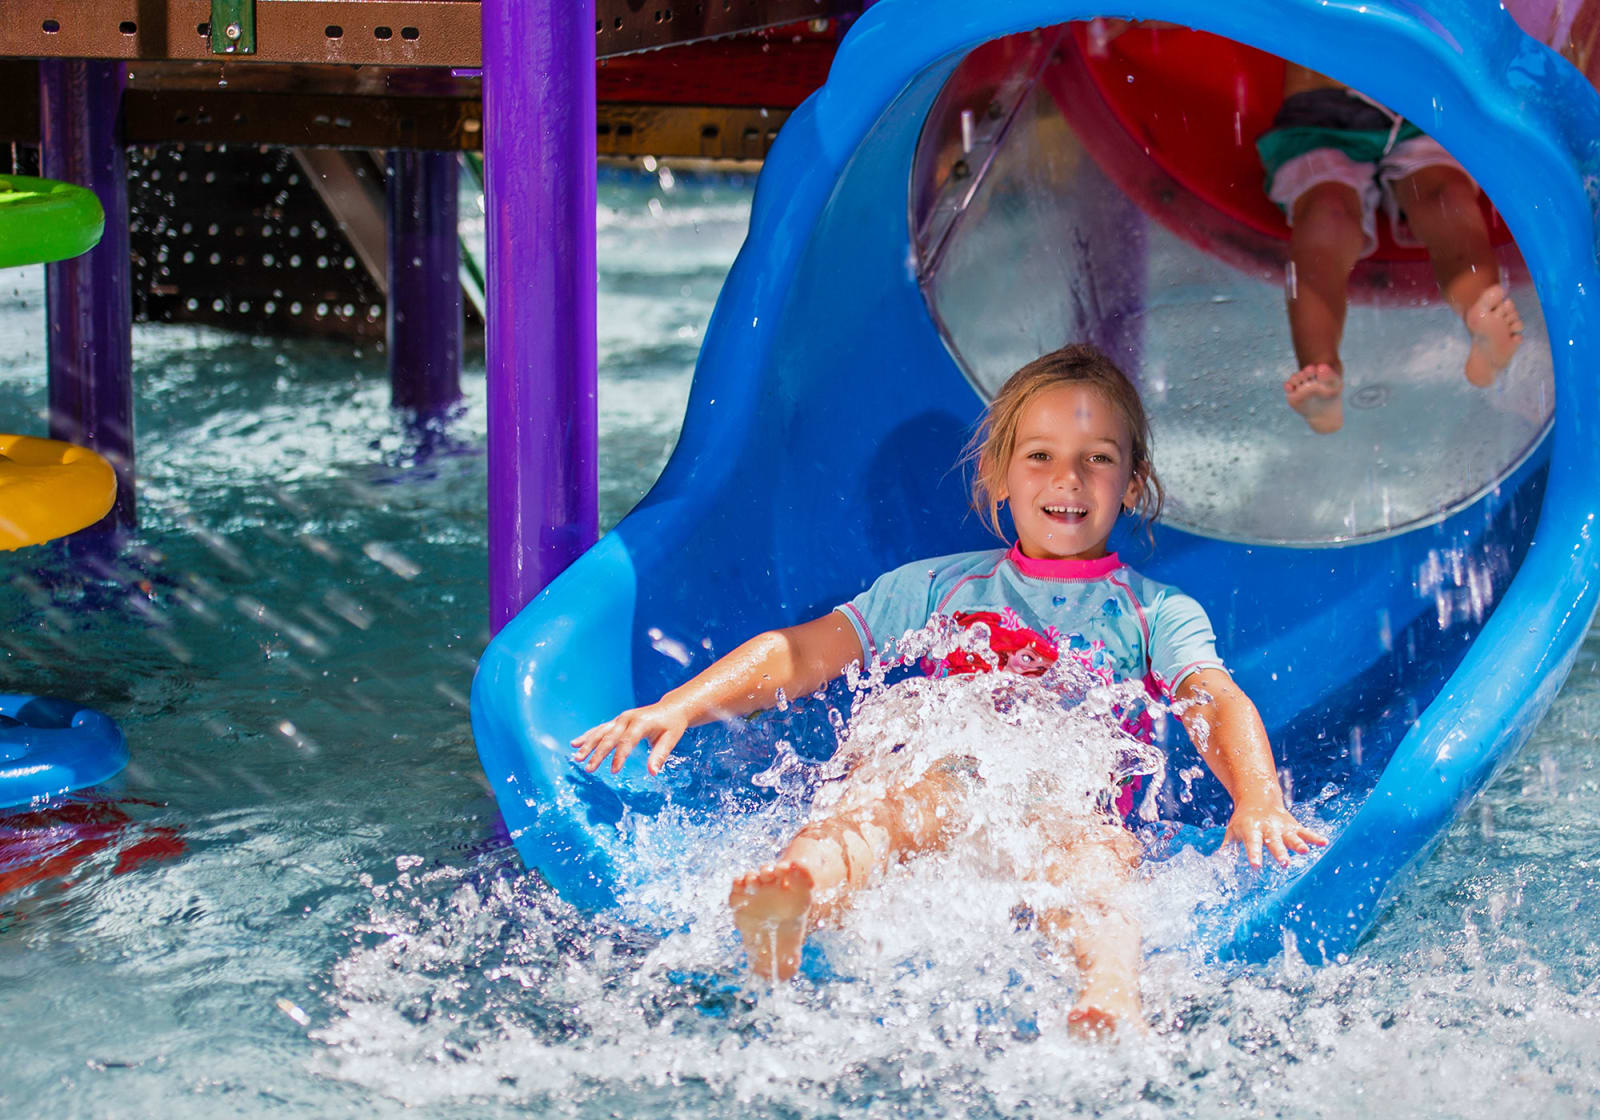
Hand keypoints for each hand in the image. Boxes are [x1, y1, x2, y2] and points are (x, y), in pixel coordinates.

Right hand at [570, 700, 689, 775]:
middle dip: (598, 753)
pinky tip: (575, 743)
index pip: (627, 741)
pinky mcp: (617, 721)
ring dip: (588, 745)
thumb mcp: (670, 739)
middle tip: (588, 768)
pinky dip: (588, 736)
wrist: (671, 708)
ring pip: (601, 732)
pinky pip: (600, 729)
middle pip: (610, 737)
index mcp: (641, 722)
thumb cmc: (672, 725)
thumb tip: (653, 773)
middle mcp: (628, 718)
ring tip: (577, 757)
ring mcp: (620, 719)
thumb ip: (660, 755)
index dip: (620, 756)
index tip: (614, 771)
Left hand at [1223, 803, 1327, 868]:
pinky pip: (1305, 831)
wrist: (1257, 797)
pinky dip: (1314, 837)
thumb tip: (1214, 864)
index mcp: (1251, 830)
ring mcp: (1282, 826)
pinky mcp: (1293, 825)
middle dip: (1279, 852)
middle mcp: (1268, 828)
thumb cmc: (1242, 821)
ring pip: (1291, 836)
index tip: (1256, 866)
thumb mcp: (1232, 831)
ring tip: (1305, 851)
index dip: (1254, 854)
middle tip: (1285, 863)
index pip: (1252, 844)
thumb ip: (1227, 848)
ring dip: (1298, 843)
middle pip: (1274, 841)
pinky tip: (1324, 843)